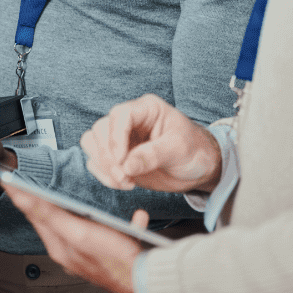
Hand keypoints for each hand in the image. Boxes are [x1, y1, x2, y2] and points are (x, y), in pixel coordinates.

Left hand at [2, 181, 146, 292]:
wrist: (141, 282)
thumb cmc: (113, 258)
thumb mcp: (80, 233)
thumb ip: (54, 218)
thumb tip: (29, 201)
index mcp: (58, 245)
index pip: (34, 213)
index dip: (19, 195)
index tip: (5, 179)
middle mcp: (64, 250)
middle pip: (43, 219)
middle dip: (29, 200)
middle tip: (14, 182)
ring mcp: (77, 253)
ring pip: (58, 224)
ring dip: (47, 208)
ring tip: (37, 194)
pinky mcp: (92, 254)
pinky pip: (77, 231)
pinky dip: (72, 218)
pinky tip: (76, 212)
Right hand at [80, 93, 220, 193]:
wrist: (199, 168)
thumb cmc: (194, 150)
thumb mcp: (178, 149)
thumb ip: (152, 155)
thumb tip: (126, 166)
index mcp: (146, 109)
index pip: (119, 114)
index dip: (116, 137)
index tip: (122, 161)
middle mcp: (130, 121)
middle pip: (100, 129)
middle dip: (108, 156)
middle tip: (124, 176)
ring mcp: (122, 139)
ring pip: (93, 144)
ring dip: (103, 165)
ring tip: (125, 181)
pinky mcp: (118, 157)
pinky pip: (96, 162)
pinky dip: (104, 175)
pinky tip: (124, 183)